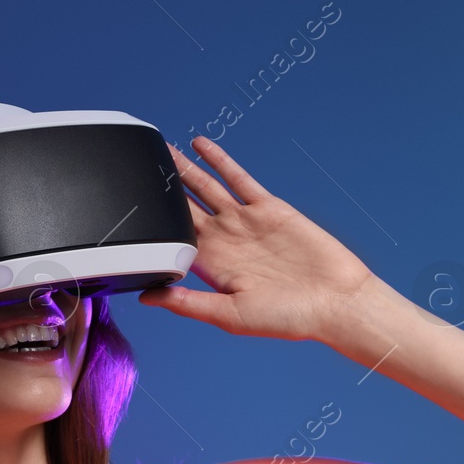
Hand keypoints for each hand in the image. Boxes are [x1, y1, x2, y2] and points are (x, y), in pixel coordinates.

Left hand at [139, 136, 379, 342]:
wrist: (336, 301)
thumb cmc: (289, 318)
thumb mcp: (230, 315)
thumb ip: (188, 304)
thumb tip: (146, 298)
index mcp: (212, 267)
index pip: (171, 238)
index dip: (150, 222)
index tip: (127, 207)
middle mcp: (226, 241)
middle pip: (184, 208)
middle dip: (161, 190)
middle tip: (136, 169)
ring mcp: (245, 222)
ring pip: (206, 188)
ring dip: (184, 169)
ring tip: (162, 150)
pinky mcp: (268, 208)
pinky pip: (238, 178)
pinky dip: (219, 161)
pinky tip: (201, 145)